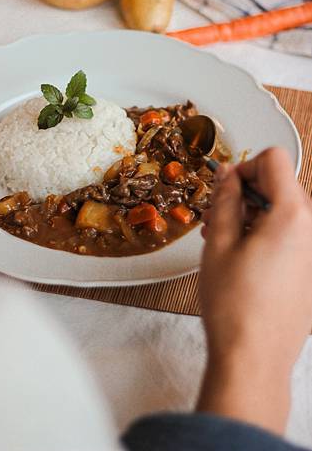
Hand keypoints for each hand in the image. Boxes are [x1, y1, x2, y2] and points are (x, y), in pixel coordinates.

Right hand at [197, 147, 311, 433]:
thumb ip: (225, 199)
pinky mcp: (307, 270)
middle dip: (245, 194)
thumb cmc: (236, 308)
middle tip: (217, 216)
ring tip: (222, 239)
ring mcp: (311, 252)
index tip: (226, 187)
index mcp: (291, 216)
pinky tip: (238, 256)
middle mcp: (310, 231)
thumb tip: (227, 175)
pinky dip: (263, 235)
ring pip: (281, 212)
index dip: (245, 167)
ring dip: (251, 216)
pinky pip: (288, 236)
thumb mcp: (219, 242)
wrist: (254, 359)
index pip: (274, 161)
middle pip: (279, 186)